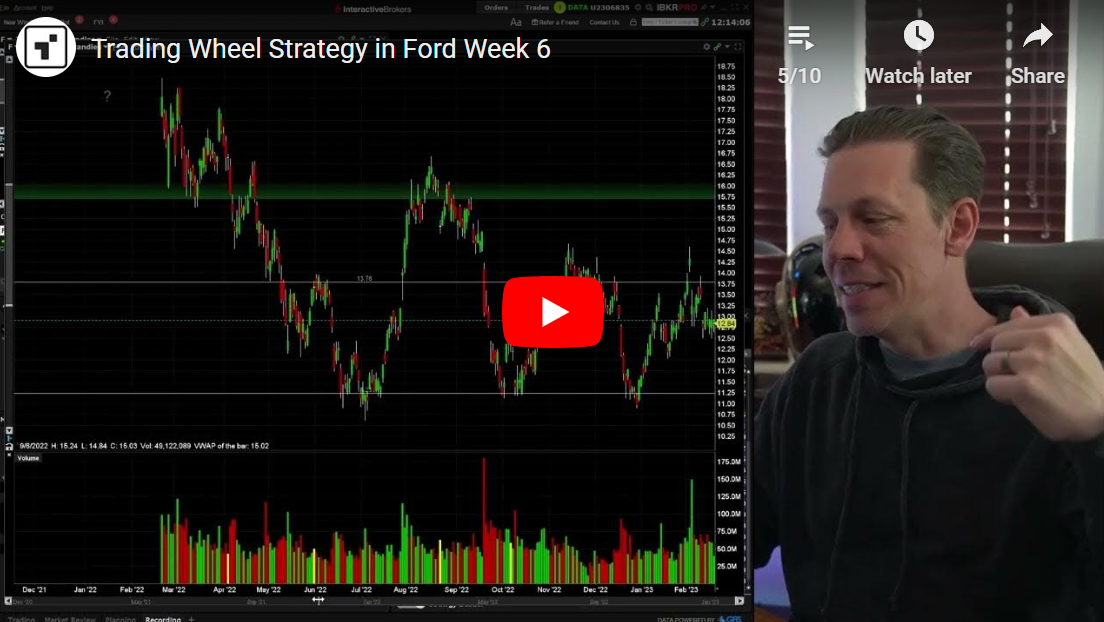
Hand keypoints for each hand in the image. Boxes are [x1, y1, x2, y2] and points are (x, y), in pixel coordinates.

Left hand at [971, 306, 1103, 441]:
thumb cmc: (1084, 380)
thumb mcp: (1068, 346)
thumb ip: (1038, 328)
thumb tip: (1015, 310)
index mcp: (1056, 324)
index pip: (1007, 325)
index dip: (989, 337)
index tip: (977, 344)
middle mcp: (1044, 338)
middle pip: (995, 344)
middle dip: (998, 360)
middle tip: (1014, 376)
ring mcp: (1034, 360)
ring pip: (989, 363)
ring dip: (997, 378)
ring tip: (1017, 387)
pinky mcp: (1025, 385)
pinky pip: (992, 385)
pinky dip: (999, 394)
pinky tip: (1016, 399)